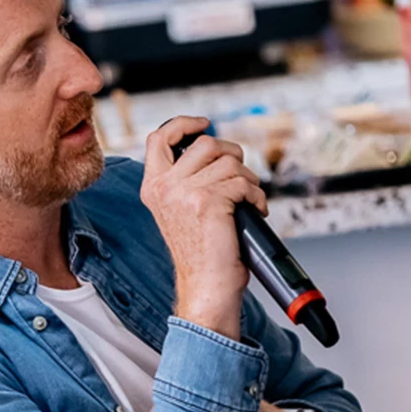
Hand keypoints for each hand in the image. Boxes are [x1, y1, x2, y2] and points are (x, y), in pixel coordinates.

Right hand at [141, 117, 267, 340]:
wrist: (206, 287)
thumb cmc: (200, 254)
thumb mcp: (180, 210)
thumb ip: (186, 180)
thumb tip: (214, 150)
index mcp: (153, 187)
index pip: (159, 137)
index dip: (185, 124)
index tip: (205, 124)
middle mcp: (164, 187)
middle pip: (206, 143)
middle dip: (231, 156)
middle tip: (238, 178)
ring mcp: (185, 193)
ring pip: (229, 162)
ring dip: (247, 180)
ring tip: (246, 200)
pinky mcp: (209, 202)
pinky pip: (243, 183)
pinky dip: (257, 196)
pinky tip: (253, 211)